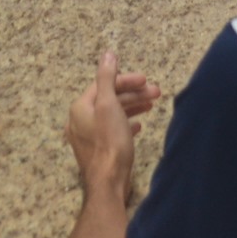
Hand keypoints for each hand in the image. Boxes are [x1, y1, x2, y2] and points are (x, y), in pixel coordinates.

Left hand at [66, 52, 160, 204]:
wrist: (108, 183)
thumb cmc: (110, 143)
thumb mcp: (109, 105)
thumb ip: (107, 78)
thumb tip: (107, 54)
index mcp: (80, 108)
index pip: (105, 84)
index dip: (126, 80)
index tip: (146, 80)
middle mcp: (80, 121)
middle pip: (109, 99)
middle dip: (133, 94)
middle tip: (156, 92)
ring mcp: (88, 138)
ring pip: (112, 115)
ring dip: (132, 108)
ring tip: (152, 105)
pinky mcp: (98, 151)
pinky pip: (112, 131)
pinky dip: (125, 124)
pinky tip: (138, 127)